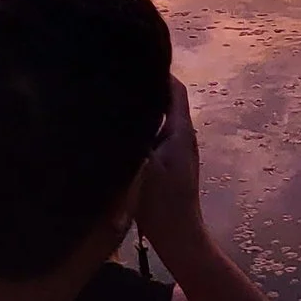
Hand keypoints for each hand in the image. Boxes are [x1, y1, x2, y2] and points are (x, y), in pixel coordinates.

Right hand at [135, 76, 210, 262]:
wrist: (180, 238)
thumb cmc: (162, 204)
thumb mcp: (142, 167)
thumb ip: (134, 137)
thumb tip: (118, 114)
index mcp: (181, 131)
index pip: (174, 88)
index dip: (158, 71)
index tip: (135, 61)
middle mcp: (184, 136)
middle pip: (168, 101)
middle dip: (147, 88)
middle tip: (120, 80)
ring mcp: (179, 152)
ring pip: (161, 120)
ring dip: (144, 110)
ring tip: (117, 103)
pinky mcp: (172, 166)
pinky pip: (157, 137)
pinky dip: (143, 129)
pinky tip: (123, 136)